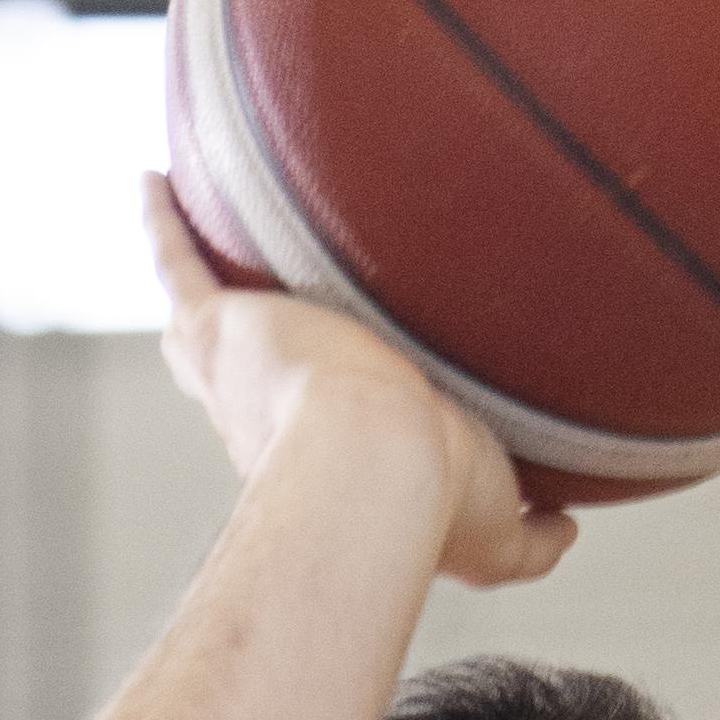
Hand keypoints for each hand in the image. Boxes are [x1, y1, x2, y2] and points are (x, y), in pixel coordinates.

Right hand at [147, 182, 575, 589]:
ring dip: (185, 289)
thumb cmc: (438, 503)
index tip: (315, 402)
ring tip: (173, 235)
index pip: (310, 437)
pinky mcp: (226, 324)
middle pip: (232, 385)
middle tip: (216, 322)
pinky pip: (179, 262)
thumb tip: (567, 530)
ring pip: (195, 326)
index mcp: (323, 464)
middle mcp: (266, 421)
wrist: (385, 461)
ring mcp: (239, 369)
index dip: (307, 421)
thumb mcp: (499, 538)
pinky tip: (152, 180)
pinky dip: (160, 223)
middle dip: (221, 359)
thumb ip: (536, 540)